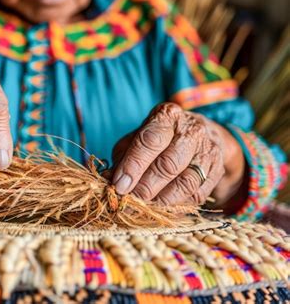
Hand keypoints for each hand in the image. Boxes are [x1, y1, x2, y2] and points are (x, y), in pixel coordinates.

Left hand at [112, 103, 244, 205]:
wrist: (199, 135)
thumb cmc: (159, 138)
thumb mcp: (137, 137)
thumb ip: (123, 156)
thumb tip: (110, 180)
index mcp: (167, 116)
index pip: (150, 141)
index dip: (133, 166)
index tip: (119, 185)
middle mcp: (191, 130)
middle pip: (168, 164)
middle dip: (146, 187)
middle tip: (129, 201)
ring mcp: (208, 151)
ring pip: (185, 183)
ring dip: (161, 201)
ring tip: (143, 208)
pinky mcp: (217, 171)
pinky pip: (197, 195)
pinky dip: (177, 207)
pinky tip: (161, 210)